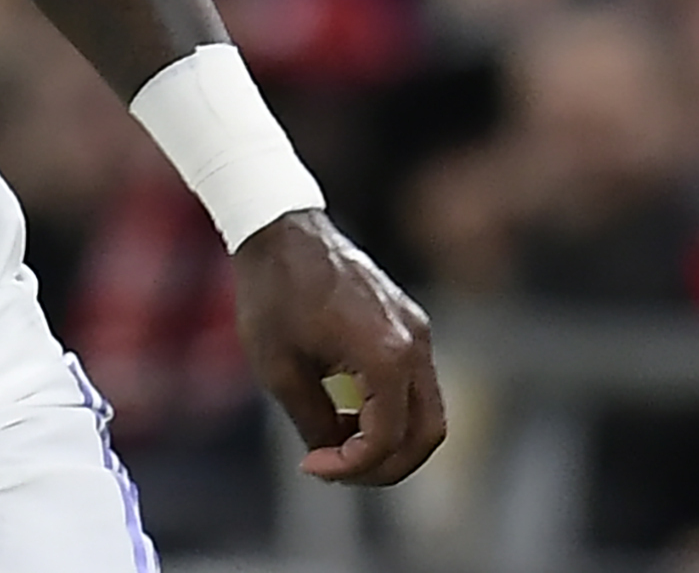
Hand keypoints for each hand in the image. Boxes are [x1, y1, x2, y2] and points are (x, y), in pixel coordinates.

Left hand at [233, 210, 446, 485]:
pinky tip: (345, 411)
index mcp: (386, 355)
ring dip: (390, 441)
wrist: (279, 228)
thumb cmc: (271, 293)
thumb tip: (334, 458)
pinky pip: (416, 385)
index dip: (352, 467)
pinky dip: (390, 411)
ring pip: (427, 413)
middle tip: (335, 471)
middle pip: (426, 435)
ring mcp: (417, 331)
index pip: (387, 438)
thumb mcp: (279, 368)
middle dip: (384, 466)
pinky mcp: (410, 324)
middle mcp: (414, 344)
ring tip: (338, 444)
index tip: (313, 467)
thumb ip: (314, 422)